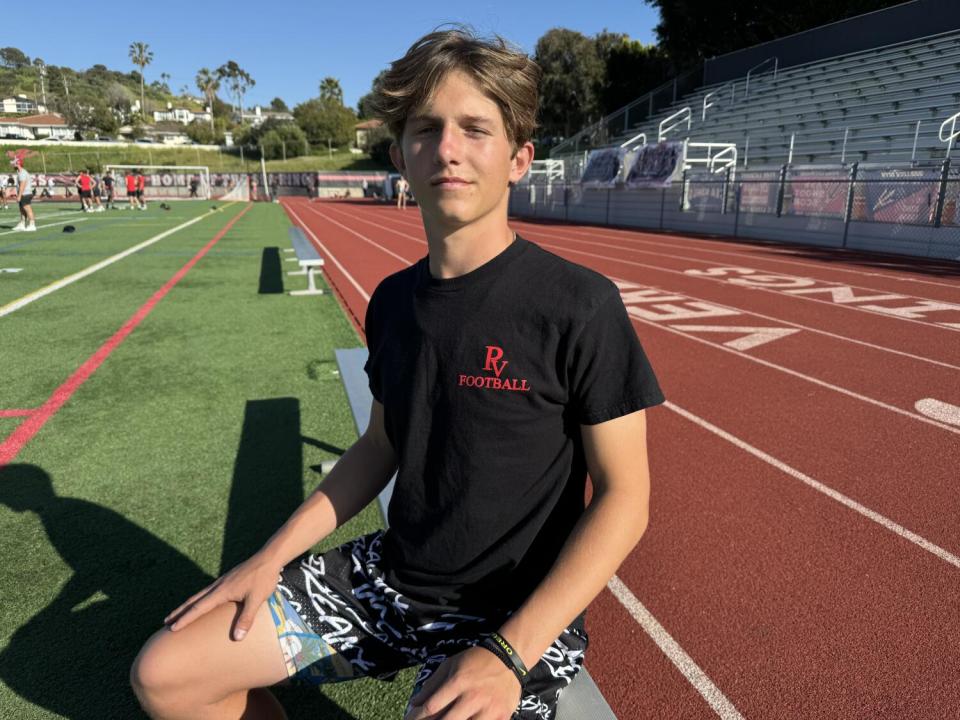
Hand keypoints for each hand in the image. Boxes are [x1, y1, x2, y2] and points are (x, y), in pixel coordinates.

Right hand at [163, 552, 280, 640]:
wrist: (269, 558)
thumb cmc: (263, 578)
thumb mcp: (256, 599)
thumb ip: (246, 618)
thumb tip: (236, 638)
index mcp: (222, 591)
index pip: (199, 607)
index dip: (185, 618)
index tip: (172, 627)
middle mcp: (218, 586)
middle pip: (194, 600)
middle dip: (180, 611)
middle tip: (165, 622)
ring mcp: (222, 581)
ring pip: (200, 595)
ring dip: (188, 604)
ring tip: (179, 613)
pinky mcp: (228, 579)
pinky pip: (208, 592)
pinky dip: (200, 599)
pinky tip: (203, 602)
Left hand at [405, 646, 522, 719]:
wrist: (509, 658)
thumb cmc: (475, 660)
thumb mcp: (451, 664)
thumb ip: (432, 684)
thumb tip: (415, 703)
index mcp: (458, 682)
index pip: (431, 707)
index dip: (416, 718)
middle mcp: (472, 697)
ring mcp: (488, 709)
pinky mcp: (501, 717)